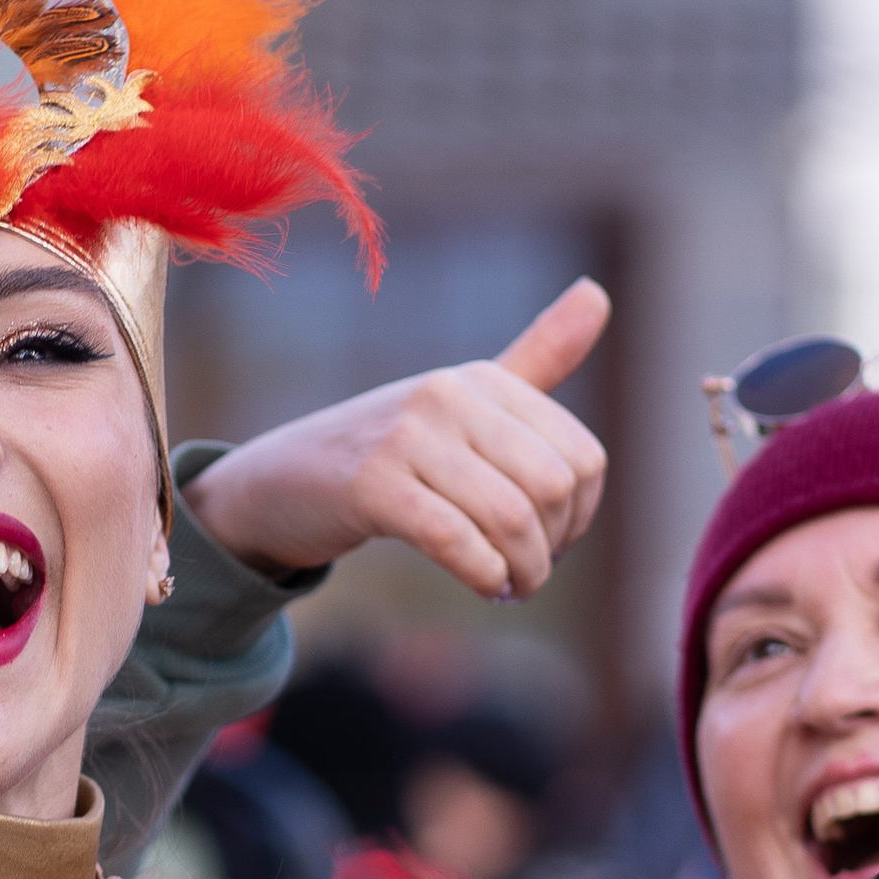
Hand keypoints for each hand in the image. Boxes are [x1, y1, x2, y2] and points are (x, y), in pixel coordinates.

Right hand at [182, 280, 609, 598]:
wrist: (280, 481)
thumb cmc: (387, 450)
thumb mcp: (465, 404)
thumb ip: (536, 360)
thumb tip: (598, 292)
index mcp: (483, 379)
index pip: (582, 457)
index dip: (581, 515)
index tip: (552, 541)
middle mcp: (448, 395)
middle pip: (553, 487)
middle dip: (553, 546)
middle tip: (527, 572)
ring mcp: (406, 436)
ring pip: (511, 518)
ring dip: (522, 572)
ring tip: (508, 586)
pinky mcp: (371, 484)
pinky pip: (457, 540)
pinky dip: (484, 576)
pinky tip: (483, 586)